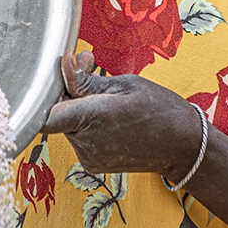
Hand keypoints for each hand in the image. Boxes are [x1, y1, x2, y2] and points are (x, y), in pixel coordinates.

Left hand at [41, 51, 203, 180]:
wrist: (183, 146)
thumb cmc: (160, 110)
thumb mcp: (125, 83)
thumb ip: (87, 79)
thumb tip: (65, 64)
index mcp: (93, 118)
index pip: (46, 115)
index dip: (44, 94)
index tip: (55, 76)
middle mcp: (86, 142)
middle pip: (57, 113)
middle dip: (68, 90)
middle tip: (89, 68)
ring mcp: (89, 157)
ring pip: (68, 124)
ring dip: (79, 107)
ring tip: (107, 94)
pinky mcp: (93, 164)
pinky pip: (79, 137)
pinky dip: (87, 124)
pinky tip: (109, 114)